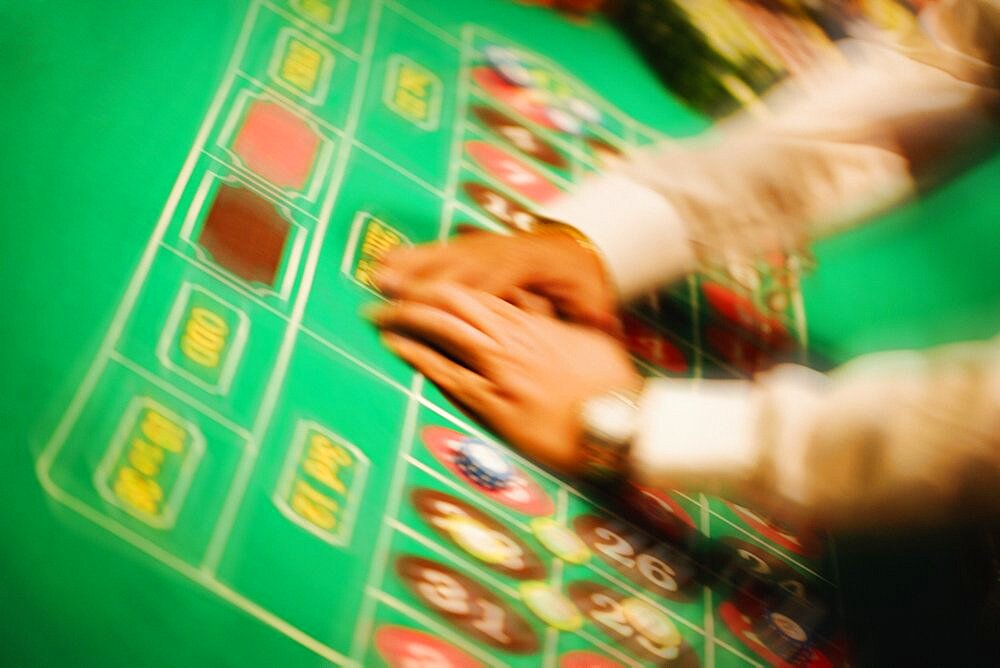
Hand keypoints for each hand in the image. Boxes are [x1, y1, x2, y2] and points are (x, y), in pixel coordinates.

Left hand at [369, 283, 640, 473]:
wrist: (622, 425)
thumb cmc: (609, 387)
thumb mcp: (585, 342)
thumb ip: (552, 323)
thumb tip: (530, 307)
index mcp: (534, 324)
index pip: (478, 293)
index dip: (441, 284)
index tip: (416, 280)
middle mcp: (513, 341)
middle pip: (453, 304)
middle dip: (414, 295)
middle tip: (382, 291)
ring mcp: (503, 371)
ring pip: (445, 330)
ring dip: (407, 318)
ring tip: (377, 314)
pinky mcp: (497, 405)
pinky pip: (448, 374)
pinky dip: (418, 356)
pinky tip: (395, 346)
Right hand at [374, 228, 619, 333]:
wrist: (584, 248)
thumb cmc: (585, 286)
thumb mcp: (593, 303)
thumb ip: (588, 319)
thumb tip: (601, 330)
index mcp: (535, 266)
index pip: (493, 281)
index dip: (461, 293)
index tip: (434, 306)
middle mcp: (506, 250)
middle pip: (459, 265)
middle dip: (423, 278)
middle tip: (387, 291)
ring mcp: (489, 245)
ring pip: (446, 254)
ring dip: (411, 265)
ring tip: (378, 274)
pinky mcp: (476, 245)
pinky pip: (442, 248)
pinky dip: (414, 254)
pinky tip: (388, 258)